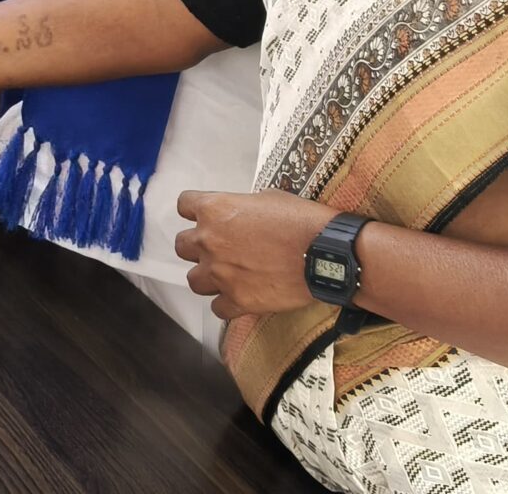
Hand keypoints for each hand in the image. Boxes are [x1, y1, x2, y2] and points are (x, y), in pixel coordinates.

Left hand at [175, 189, 337, 320]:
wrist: (325, 253)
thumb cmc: (301, 220)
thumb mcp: (268, 198)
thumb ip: (242, 208)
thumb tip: (240, 216)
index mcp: (215, 210)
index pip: (184, 205)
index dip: (194, 210)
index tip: (205, 215)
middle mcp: (209, 241)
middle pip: (182, 246)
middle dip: (197, 247)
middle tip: (219, 248)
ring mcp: (220, 274)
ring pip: (193, 281)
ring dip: (208, 277)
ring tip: (228, 276)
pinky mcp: (236, 301)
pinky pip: (217, 308)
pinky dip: (226, 304)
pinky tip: (241, 297)